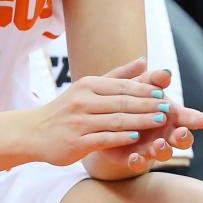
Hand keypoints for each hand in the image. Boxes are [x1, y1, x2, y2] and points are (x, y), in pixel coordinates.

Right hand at [29, 57, 184, 166]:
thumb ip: (118, 76)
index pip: (121, 86)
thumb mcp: (87, 87)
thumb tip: (144, 60)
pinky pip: (103, 139)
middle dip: (147, 105)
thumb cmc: (66, 109)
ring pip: (115, 120)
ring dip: (140, 121)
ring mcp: (79, 122)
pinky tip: (136, 137)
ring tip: (159, 121)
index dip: (143, 90)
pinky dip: (121, 137)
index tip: (163, 93)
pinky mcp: (76, 142)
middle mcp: (82, 101)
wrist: (34, 131)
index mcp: (87, 85)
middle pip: (121, 102)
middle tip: (167, 107)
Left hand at [96, 63, 202, 173]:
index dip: (196, 119)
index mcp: (170, 116)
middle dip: (183, 137)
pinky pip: (138, 163)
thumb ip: (152, 80)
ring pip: (163, 153)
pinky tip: (135, 156)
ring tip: (159, 144)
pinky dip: (138, 161)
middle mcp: (164, 134)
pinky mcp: (132, 158)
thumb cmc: (129, 98)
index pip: (188, 118)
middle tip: (181, 132)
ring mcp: (150, 148)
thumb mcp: (138, 85)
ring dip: (163, 150)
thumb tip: (165, 73)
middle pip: (182, 140)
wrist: (107, 117)